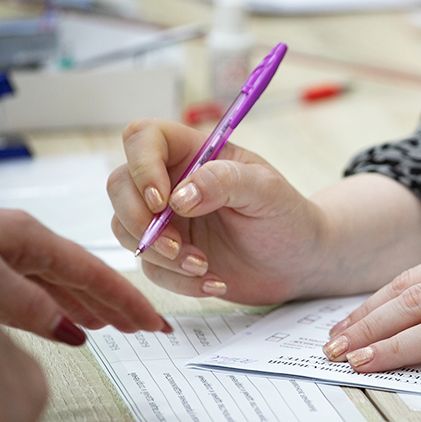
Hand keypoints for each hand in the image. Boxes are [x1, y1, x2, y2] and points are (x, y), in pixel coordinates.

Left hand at [0, 203, 166, 344]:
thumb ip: (25, 302)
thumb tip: (66, 330)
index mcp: (28, 237)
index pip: (93, 273)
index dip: (127, 299)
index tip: (154, 321)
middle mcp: (18, 242)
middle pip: (80, 277)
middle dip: (114, 302)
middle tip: (143, 325)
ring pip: (54, 285)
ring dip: (83, 306)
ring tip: (106, 326)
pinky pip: (27, 292)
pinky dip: (49, 309)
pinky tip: (54, 322)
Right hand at [109, 119, 420, 303]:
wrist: (300, 262)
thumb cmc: (288, 217)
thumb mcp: (267, 192)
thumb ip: (225, 181)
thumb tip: (178, 196)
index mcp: (194, 153)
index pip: (143, 138)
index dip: (142, 166)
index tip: (163, 201)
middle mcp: (172, 182)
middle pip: (120, 185)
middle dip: (139, 220)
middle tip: (177, 246)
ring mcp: (166, 220)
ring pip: (125, 229)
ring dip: (159, 255)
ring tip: (204, 266)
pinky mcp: (168, 256)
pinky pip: (150, 269)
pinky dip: (179, 281)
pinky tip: (215, 282)